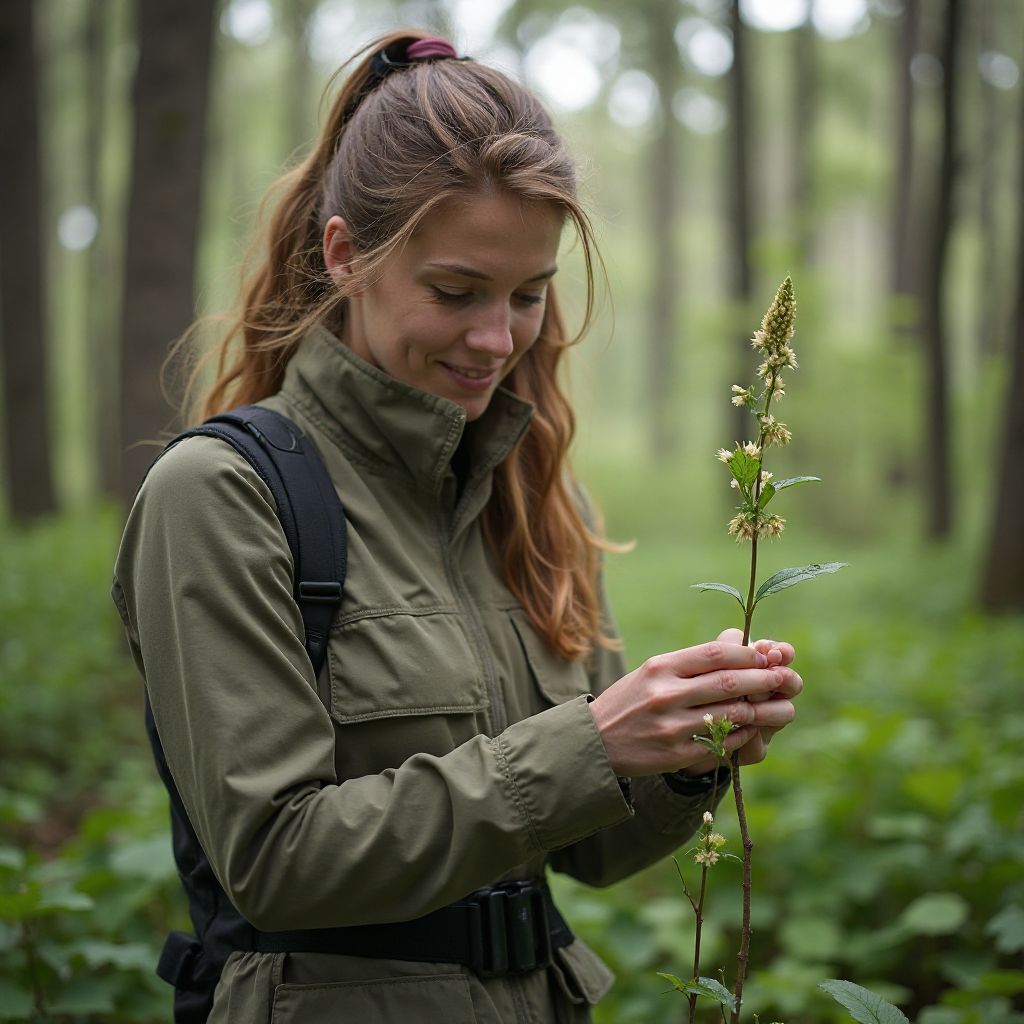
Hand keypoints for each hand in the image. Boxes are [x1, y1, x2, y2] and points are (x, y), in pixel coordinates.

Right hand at [588, 638, 799, 776]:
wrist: (595, 742)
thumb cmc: (630, 700)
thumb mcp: (652, 671)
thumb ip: (692, 661)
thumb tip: (740, 643)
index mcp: (661, 667)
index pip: (715, 654)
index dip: (749, 654)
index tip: (767, 655)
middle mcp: (666, 694)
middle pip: (729, 683)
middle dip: (765, 680)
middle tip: (787, 679)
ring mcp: (672, 726)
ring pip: (731, 715)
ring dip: (762, 710)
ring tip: (780, 706)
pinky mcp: (676, 754)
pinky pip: (722, 742)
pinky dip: (743, 734)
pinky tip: (751, 728)